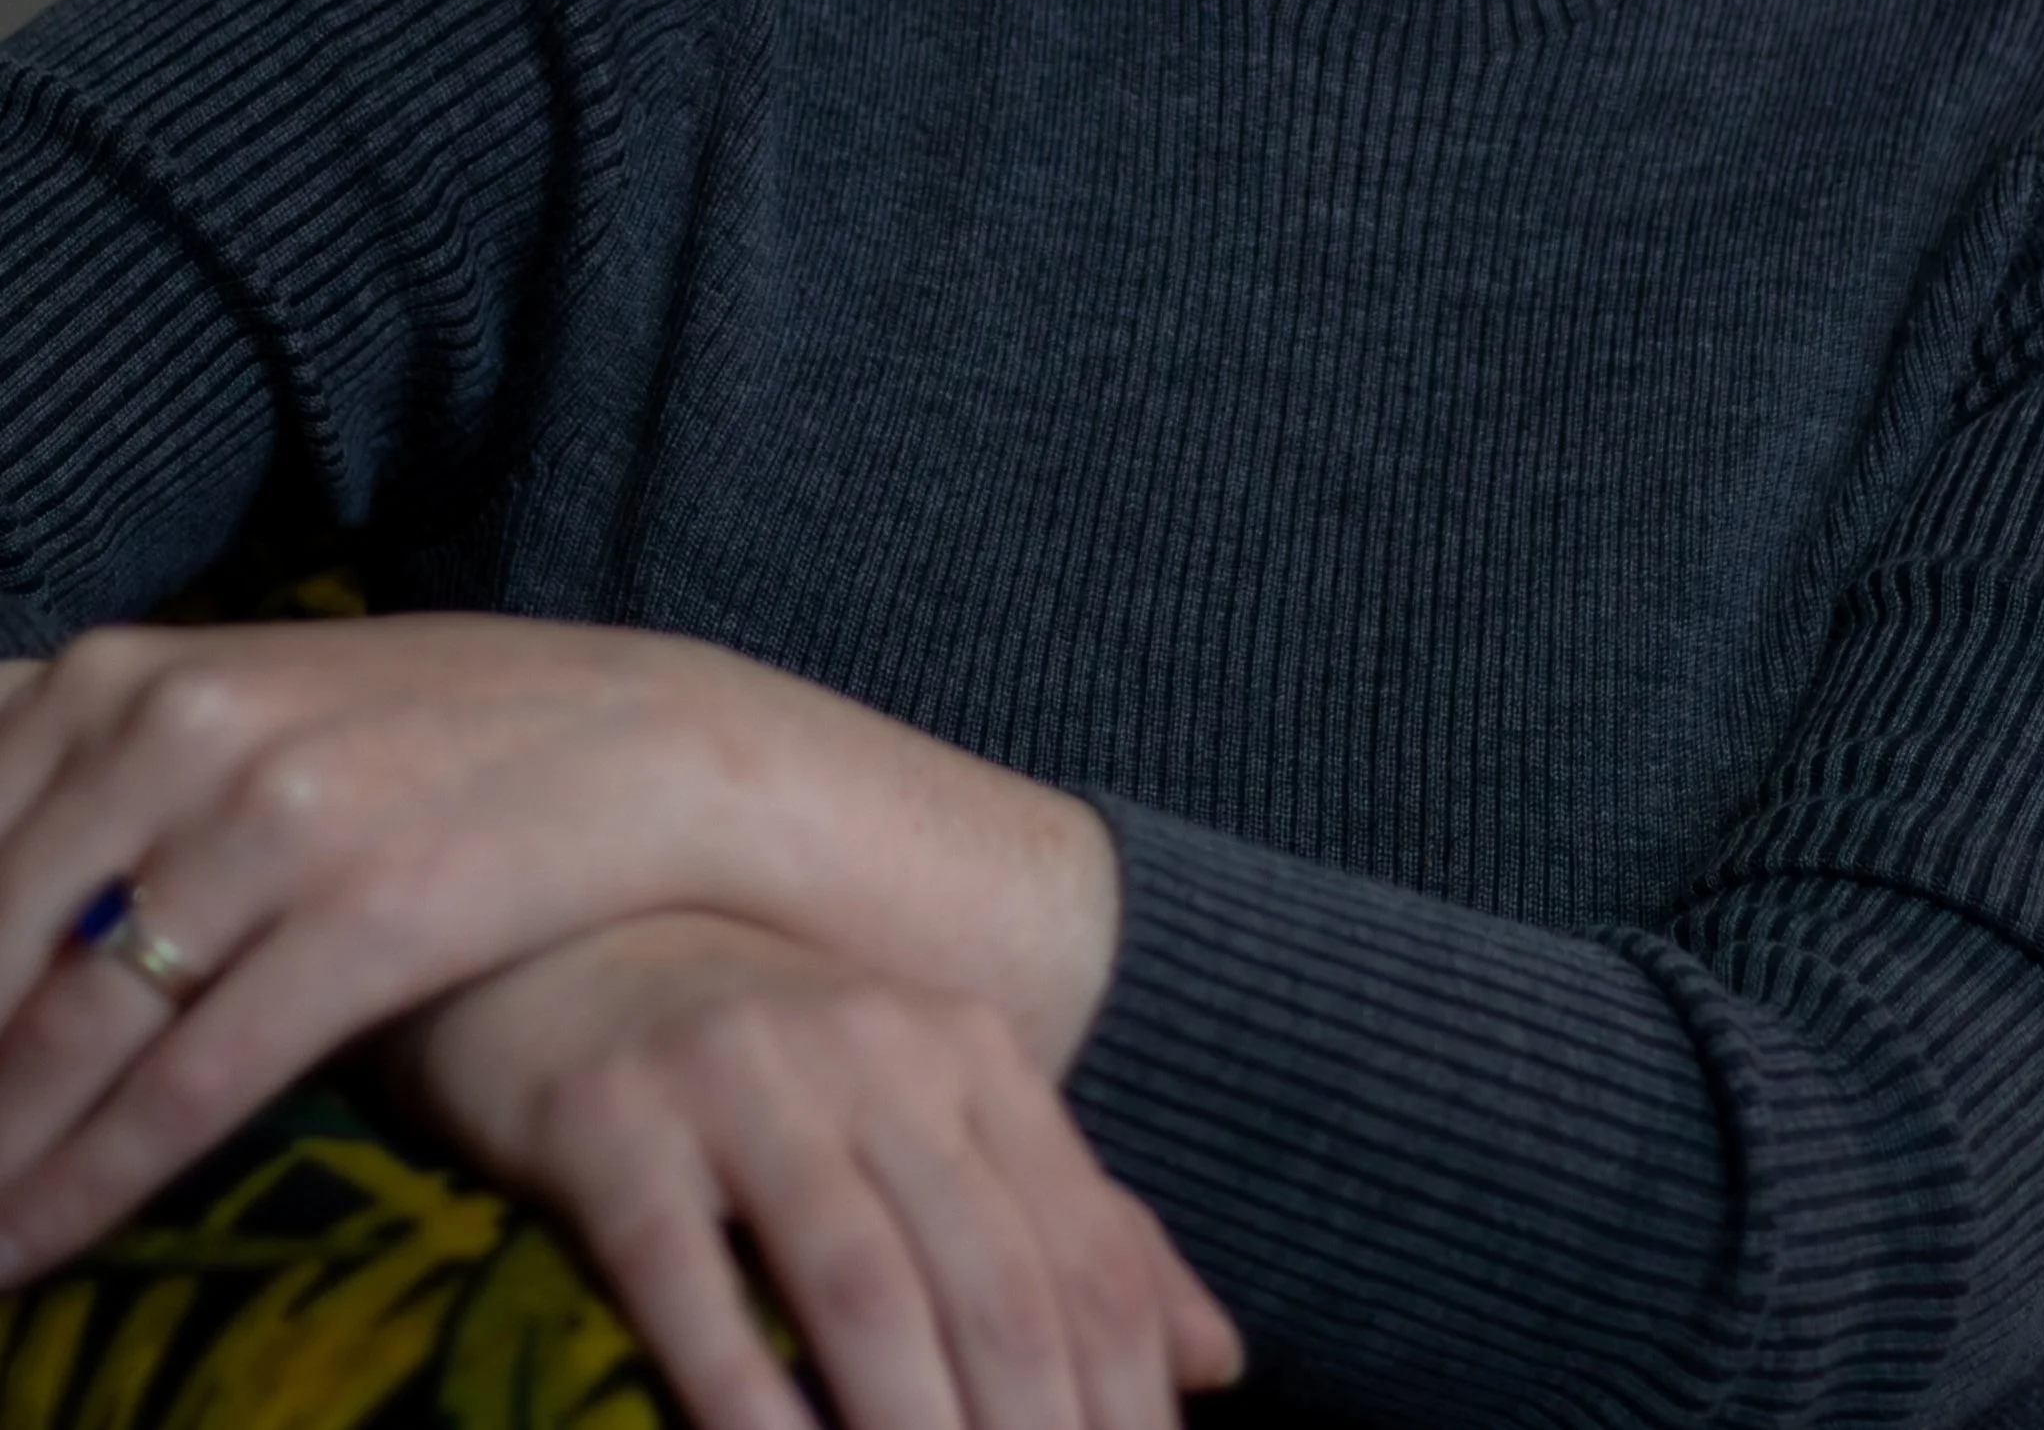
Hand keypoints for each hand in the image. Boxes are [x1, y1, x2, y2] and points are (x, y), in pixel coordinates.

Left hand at [0, 616, 1117, 1275]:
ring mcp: (273, 813)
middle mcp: (181, 723)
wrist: (656, 744)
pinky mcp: (362, 911)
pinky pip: (184, 1080)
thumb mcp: (254, 708)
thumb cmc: (435, 744)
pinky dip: (87, 1184)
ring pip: (55, 1029)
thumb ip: (99, 775)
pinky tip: (28, 1250)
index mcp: (132, 672)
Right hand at [394, 916, 1243, 1429]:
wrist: (560, 926)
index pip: (1087, 1255)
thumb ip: (1071, 1223)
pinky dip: (742, 1401)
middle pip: (993, 1284)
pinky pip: (688, 1282)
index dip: (1129, 1403)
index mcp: (972, 1053)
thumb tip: (1220, 1361)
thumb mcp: (935, 1108)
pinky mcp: (614, 1124)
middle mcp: (876, 1051)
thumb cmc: (769, 1054)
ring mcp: (742, 1079)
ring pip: (860, 1288)